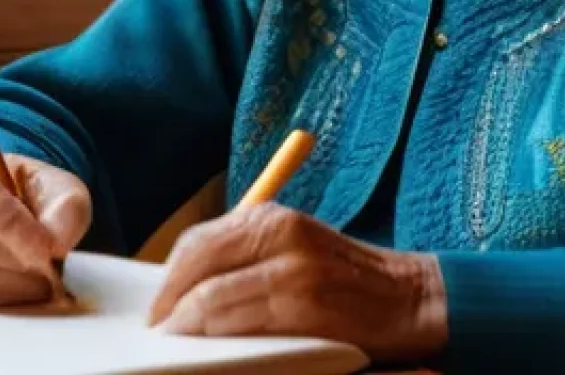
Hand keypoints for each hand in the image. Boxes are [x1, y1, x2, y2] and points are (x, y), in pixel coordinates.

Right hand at [0, 152, 90, 307]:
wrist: (8, 216)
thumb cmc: (31, 198)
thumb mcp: (59, 189)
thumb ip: (66, 208)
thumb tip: (57, 242)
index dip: (10, 225)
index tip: (46, 250)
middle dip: (9, 258)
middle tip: (47, 273)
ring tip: (34, 284)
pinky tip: (11, 293)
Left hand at [147, 203, 446, 363]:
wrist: (408, 298)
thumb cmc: (343, 280)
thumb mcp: (294, 248)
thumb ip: (247, 257)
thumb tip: (187, 286)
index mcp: (271, 217)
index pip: (198, 241)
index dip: (169, 278)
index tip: (156, 307)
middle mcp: (278, 232)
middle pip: (197, 262)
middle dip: (169, 300)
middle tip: (158, 329)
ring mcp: (292, 267)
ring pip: (213, 295)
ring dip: (186, 322)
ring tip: (176, 341)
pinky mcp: (305, 303)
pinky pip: (242, 320)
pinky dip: (216, 335)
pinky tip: (208, 347)